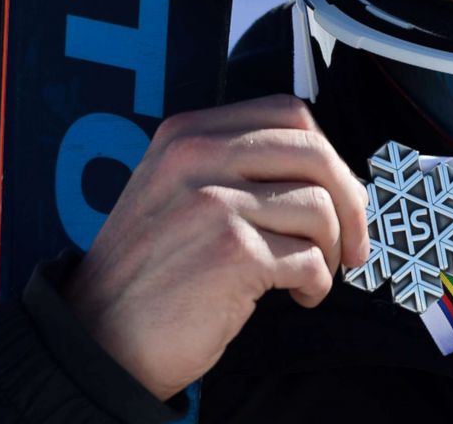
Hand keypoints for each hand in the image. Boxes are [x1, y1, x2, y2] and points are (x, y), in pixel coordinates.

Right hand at [62, 95, 368, 400]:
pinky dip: (316, 283)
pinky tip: (298, 295)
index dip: (327, 151)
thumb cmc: (150, 270)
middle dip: (350, 201)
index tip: (338, 189)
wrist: (99, 339)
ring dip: (332, 249)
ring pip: (320, 207)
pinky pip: (309, 258)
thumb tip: (325, 169)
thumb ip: (235, 163)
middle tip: (353, 241)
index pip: (288, 113)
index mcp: (189, 133)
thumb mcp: (176, 187)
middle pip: (315, 153)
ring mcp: (214, 202)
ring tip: (314, 274)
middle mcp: (199, 156)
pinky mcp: (232, 252)